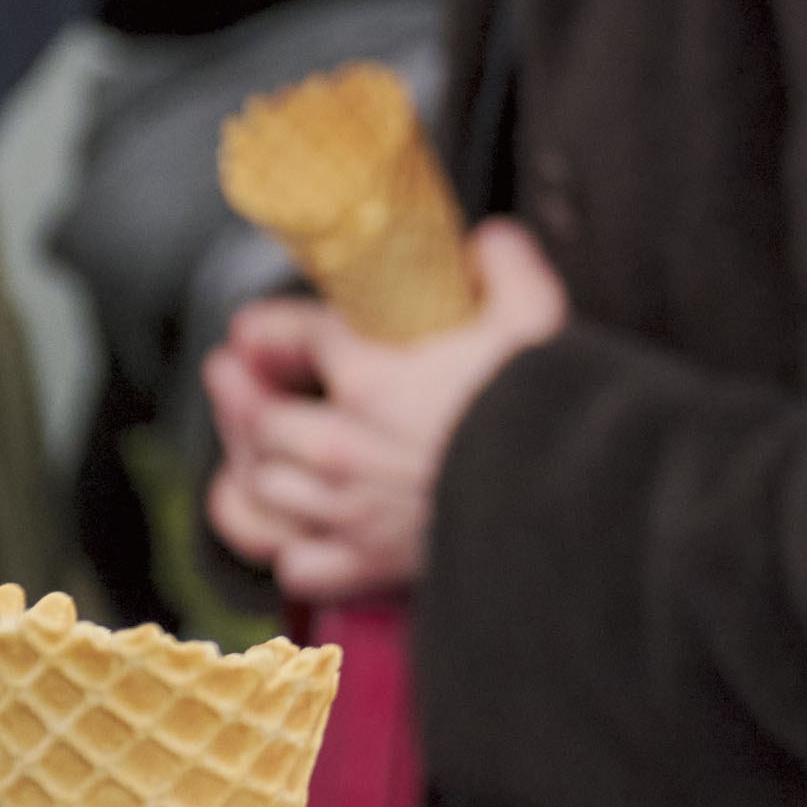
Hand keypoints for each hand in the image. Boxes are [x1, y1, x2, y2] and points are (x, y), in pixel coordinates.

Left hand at [203, 220, 570, 600]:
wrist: (576, 496)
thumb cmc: (553, 408)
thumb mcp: (537, 312)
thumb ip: (504, 265)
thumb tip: (488, 242)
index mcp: (373, 378)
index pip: (291, 339)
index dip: (266, 328)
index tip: (255, 327)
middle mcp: (345, 446)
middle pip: (259, 418)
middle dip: (238, 392)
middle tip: (230, 374)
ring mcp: (351, 510)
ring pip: (260, 490)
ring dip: (249, 464)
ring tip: (252, 447)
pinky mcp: (371, 563)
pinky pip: (294, 564)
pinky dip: (284, 547)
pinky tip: (291, 528)